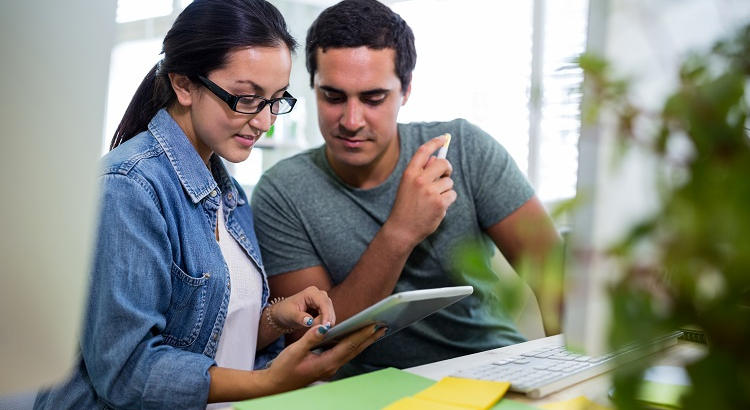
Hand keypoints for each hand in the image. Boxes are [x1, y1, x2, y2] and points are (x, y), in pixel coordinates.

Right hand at [262, 324, 385, 392]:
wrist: (275, 385)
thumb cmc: (283, 369)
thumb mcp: (294, 351)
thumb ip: (310, 338)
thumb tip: (324, 327)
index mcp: (326, 363)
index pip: (348, 346)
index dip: (362, 334)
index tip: (374, 324)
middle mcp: (331, 366)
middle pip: (355, 350)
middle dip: (369, 337)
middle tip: (384, 325)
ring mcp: (330, 368)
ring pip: (351, 352)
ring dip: (364, 341)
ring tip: (376, 329)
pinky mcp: (326, 366)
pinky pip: (344, 353)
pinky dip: (353, 344)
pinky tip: (356, 337)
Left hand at [270, 286, 334, 330]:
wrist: (282, 313)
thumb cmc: (285, 312)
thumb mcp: (290, 315)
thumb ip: (300, 318)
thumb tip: (310, 321)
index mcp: (310, 292)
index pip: (323, 302)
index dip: (326, 314)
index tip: (326, 326)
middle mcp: (318, 294)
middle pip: (329, 307)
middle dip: (327, 319)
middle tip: (323, 331)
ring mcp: (321, 300)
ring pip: (330, 312)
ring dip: (327, 321)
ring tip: (318, 330)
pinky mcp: (322, 307)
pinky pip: (328, 315)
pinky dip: (325, 322)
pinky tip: (320, 328)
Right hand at [385, 135, 456, 245]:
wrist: (402, 229)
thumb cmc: (405, 206)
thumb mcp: (407, 186)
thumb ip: (420, 172)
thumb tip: (435, 159)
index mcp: (409, 173)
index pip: (424, 151)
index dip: (435, 142)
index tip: (444, 138)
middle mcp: (420, 180)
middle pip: (443, 163)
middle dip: (447, 169)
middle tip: (445, 175)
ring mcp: (430, 192)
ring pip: (449, 181)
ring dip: (446, 189)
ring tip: (434, 199)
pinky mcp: (440, 203)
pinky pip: (452, 194)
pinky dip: (448, 200)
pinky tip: (437, 207)